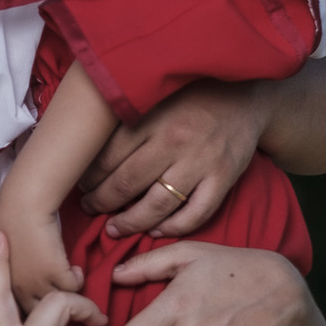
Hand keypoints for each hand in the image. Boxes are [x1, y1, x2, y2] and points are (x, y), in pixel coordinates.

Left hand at [0, 189, 83, 314]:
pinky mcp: (55, 274)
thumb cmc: (13, 222)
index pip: (20, 312)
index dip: (34, 308)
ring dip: (68, 292)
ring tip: (70, 278)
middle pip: (41, 311)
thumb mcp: (6, 256)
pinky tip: (74, 267)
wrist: (23, 205)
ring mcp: (37, 283)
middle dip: (53, 308)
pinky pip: (74, 287)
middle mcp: (19, 290)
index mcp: (3, 287)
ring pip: (60, 301)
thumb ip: (15, 274)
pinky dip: (77, 277)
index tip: (45, 303)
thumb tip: (31, 283)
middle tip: (67, 298)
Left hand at [79, 79, 270, 238]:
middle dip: (101, 203)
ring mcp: (201, 162)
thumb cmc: (190, 96)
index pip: (108, 158)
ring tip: (114, 228)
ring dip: (130, 223)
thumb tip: (87, 150)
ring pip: (157, 205)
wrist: (245, 93)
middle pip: (126, 185)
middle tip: (89, 208)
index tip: (80, 185)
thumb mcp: (154, 96)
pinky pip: (195, 214)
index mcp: (151, 118)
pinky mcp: (224, 178)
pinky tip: (155, 231)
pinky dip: (172, 228)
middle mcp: (174, 141)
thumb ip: (126, 120)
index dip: (89, 178)